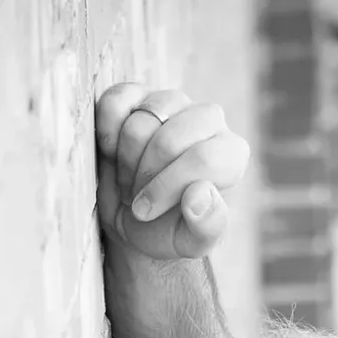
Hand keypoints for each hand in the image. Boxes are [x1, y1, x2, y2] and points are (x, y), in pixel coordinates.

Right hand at [94, 83, 248, 262]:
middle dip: (145, 177)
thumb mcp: (190, 243)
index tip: (146, 212)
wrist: (132, 218)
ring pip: (141, 122)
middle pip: (169, 139)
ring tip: (129, 181)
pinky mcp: (137, 94)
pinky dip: (107, 130)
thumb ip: (207, 226)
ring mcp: (171, 102)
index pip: (203, 158)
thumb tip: (199, 193)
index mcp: (230, 154)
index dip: (167, 187)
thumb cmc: (168, 229)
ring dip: (126, 161)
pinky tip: (110, 152)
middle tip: (137, 199)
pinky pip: (116, 100)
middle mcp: (207, 119)